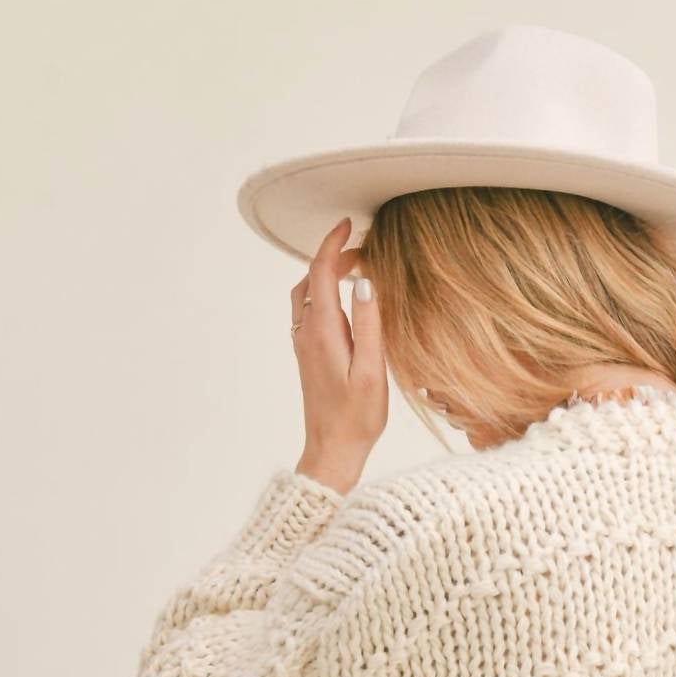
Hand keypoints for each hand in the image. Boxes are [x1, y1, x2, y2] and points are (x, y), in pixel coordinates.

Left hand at [290, 216, 387, 492]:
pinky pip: (308, 311)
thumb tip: (366, 282)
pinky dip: (323, 293)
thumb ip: (369, 324)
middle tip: (362, 249)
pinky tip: (343, 302)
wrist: (332, 451)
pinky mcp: (308, 355)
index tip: (349, 224)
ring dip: (326, 274)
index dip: (334, 243)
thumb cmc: (357, 418)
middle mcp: (307, 332)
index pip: (322, 271)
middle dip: (333, 256)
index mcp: (323, 331)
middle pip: (312, 278)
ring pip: (307, 294)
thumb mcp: (371, 370)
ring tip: (353, 269)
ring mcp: (304, 344)